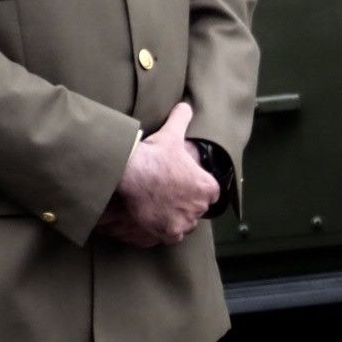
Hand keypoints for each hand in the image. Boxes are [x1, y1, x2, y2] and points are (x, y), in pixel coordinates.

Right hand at [105, 99, 219, 247]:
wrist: (131, 173)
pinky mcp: (170, 232)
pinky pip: (174, 236)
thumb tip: (186, 105)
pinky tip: (158, 220)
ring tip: (164, 207)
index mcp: (207, 186)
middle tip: (171, 195)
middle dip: (188, 203)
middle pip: (198, 209)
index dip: (198, 187)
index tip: (186, 184)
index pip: (211, 192)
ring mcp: (185, 221)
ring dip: (179, 217)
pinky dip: (167, 230)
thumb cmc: (154, 155)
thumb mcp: (172, 134)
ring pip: (187, 223)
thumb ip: (182, 118)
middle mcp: (200, 207)